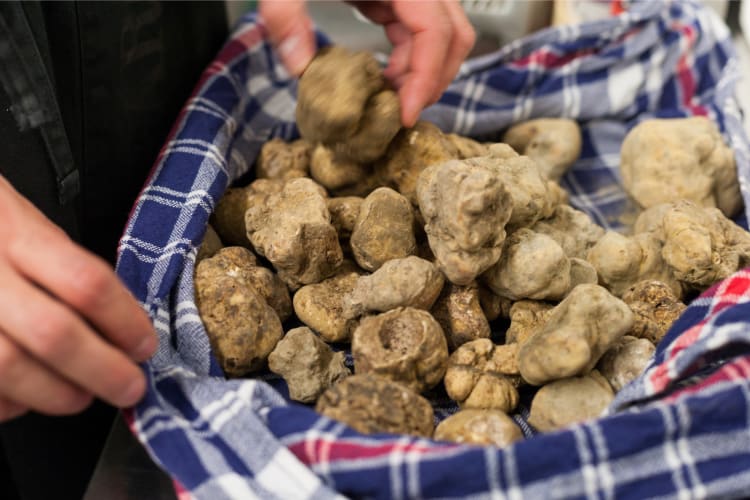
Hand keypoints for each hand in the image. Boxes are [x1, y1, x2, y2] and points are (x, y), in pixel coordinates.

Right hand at [0, 176, 156, 421]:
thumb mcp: (17, 215)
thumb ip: (63, 261)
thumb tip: (120, 319)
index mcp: (11, 230)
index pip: (85, 282)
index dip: (124, 321)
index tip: (144, 344)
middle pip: (53, 334)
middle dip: (103, 370)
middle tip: (129, 386)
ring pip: (10, 368)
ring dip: (58, 393)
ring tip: (82, 395)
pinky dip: (9, 402)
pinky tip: (27, 396)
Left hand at [259, 0, 474, 126]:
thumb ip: (285, 14)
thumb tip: (300, 66)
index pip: (435, 31)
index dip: (427, 77)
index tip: (406, 114)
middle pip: (453, 35)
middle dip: (432, 80)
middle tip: (401, 114)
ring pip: (441, 36)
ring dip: (421, 73)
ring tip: (388, 100)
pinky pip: (419, 32)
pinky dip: (408, 60)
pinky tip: (383, 78)